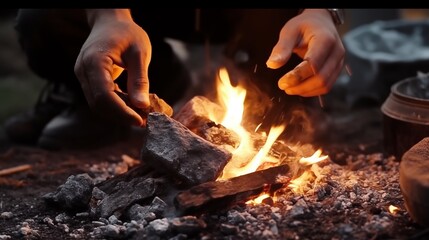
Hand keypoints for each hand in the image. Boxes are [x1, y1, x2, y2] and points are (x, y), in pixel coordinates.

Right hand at [74, 9, 150, 126]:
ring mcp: (83, 76)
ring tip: (141, 113)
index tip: (141, 120)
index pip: (104, 96)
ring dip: (119, 112)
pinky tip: (133, 104)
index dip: (122, 112)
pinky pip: (100, 98)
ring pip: (98, 104)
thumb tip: (143, 106)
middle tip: (144, 120)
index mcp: (94, 61)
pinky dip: (116, 105)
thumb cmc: (127, 33)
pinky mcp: (88, 79)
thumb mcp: (139, 54)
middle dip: (121, 115)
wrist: (111, 21)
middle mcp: (83, 71)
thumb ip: (140, 80)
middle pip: (99, 104)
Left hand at [266, 9, 344, 96]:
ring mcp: (338, 62)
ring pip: (325, 85)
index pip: (313, 64)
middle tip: (283, 86)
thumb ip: (282, 48)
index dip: (297, 76)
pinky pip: (327, 86)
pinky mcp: (336, 69)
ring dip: (306, 91)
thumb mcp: (290, 31)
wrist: (320, 23)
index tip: (282, 82)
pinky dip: (312, 91)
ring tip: (290, 88)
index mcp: (326, 39)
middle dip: (300, 86)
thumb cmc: (304, 26)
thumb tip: (272, 64)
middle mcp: (336, 52)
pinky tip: (299, 88)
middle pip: (321, 78)